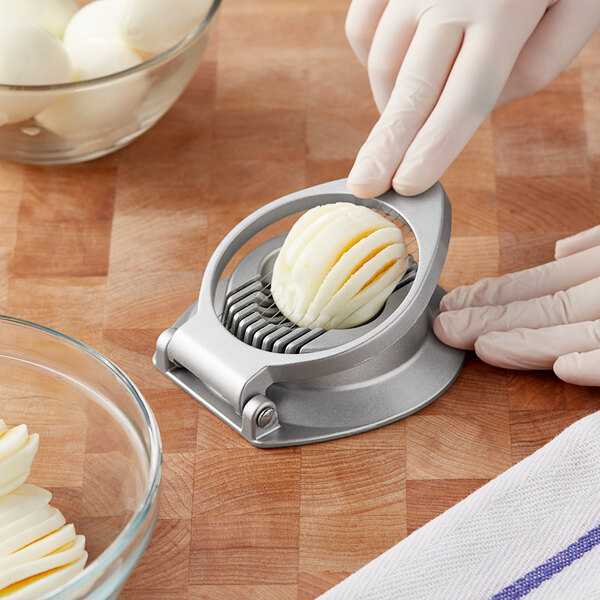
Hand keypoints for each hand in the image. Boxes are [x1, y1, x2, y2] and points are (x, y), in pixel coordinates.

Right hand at [345, 0, 599, 197]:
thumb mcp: (581, 2)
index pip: (465, 97)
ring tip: (402, 125)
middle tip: (364, 185)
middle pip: (411, 88)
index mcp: (504, 8)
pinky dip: (372, 62)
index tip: (410, 185)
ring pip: (383, 62)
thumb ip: (539, 63)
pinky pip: (362, 29)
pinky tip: (394, 74)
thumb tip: (484, 104)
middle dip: (385, 145)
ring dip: (390, 105)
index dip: (435, 147)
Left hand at [433, 226, 599, 385]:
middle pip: (546, 310)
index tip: (456, 302)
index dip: (496, 294)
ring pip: (575, 332)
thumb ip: (597, 246)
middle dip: (490, 319)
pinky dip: (596, 364)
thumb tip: (562, 251)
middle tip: (445, 327)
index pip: (543, 282)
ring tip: (481, 347)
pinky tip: (562, 368)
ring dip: (524, 343)